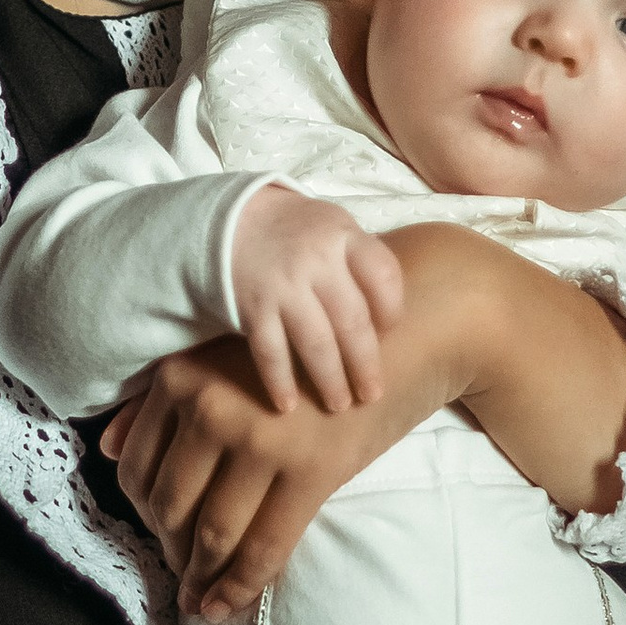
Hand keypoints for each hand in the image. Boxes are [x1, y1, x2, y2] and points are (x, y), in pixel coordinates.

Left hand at [104, 341, 410, 620]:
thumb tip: (106, 450)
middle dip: (173, 553)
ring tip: (199, 601)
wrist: (394, 342)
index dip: (143, 517)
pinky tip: (226, 606)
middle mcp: (211, 406)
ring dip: (201, 577)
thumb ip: (160, 400)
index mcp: (181, 378)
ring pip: (212, 532)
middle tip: (182, 579)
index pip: (137, 469)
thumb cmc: (300, 357)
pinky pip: (264, 546)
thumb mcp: (222, 362)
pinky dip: (240, 585)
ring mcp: (260, 439)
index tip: (160, 539)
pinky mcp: (310, 470)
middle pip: (170, 506)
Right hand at [229, 184, 404, 413]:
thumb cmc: (298, 231)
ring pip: (315, 342)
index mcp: (344, 236)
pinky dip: (279, 380)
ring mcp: (284, 286)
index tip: (391, 333)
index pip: (383, 275)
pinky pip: (269, 350)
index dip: (392, 310)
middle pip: (352, 320)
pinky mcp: (253, 306)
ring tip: (339, 405)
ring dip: (329, 380)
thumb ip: (361, 263)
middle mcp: (317, 261)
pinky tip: (287, 405)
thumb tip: (389, 323)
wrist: (233, 219)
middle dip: (365, 364)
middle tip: (373, 395)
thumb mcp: (336, 228)